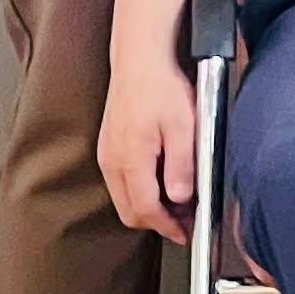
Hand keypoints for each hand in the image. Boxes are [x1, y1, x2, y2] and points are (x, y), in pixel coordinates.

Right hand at [96, 50, 198, 244]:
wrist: (139, 59)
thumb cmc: (162, 87)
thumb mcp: (184, 126)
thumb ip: (182, 165)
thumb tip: (180, 199)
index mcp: (131, 159)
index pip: (145, 210)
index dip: (167, 227)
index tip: (186, 233)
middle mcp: (113, 161)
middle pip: (130, 211)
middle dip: (158, 222)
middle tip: (186, 221)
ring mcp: (108, 154)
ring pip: (124, 198)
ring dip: (149, 207)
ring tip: (179, 203)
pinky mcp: (109, 146)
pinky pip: (121, 181)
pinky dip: (141, 190)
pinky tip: (162, 181)